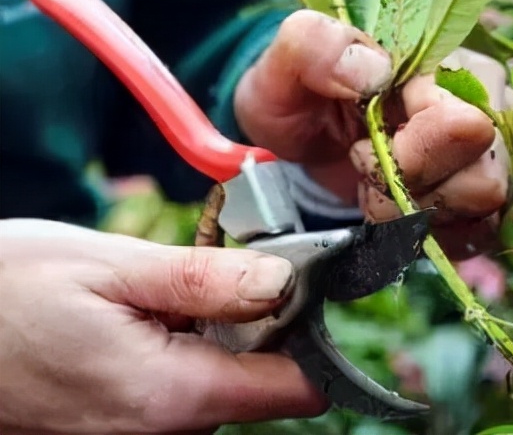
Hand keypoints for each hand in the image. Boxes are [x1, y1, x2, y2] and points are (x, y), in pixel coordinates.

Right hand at [0, 219, 327, 433]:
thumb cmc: (9, 293)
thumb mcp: (110, 268)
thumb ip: (204, 280)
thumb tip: (284, 281)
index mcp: (174, 393)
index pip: (297, 387)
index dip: (314, 332)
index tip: (306, 281)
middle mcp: (170, 426)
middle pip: (268, 377)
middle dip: (266, 317)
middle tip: (227, 263)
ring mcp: (149, 426)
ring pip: (231, 375)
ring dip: (225, 325)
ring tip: (176, 285)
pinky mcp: (133, 416)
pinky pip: (192, 378)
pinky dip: (193, 339)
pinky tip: (156, 308)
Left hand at [234, 11, 511, 256]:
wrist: (299, 139)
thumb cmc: (299, 95)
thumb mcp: (286, 62)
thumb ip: (317, 46)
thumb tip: (377, 70)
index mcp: (448, 66)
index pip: (464, 128)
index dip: (409, 153)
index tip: (360, 146)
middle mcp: (486, 109)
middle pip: (482, 181)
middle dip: (409, 190)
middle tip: (365, 168)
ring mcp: (488, 158)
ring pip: (480, 212)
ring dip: (414, 215)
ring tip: (375, 188)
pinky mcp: (480, 202)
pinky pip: (473, 236)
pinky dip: (423, 234)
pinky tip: (392, 210)